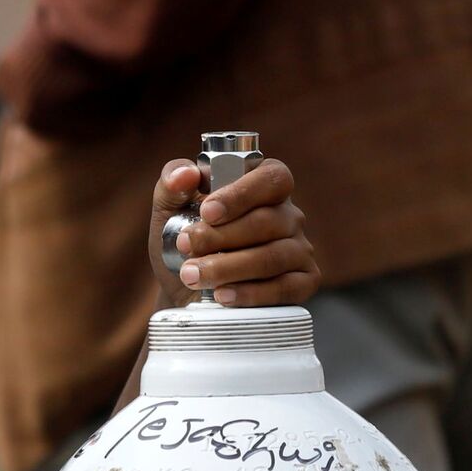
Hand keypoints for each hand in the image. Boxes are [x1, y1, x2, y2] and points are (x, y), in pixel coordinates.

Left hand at [147, 155, 319, 308]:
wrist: (183, 291)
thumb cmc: (183, 243)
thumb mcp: (169, 209)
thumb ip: (172, 182)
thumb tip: (184, 175)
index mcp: (263, 186)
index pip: (272, 177)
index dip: (241, 194)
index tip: (207, 212)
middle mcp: (288, 215)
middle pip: (267, 221)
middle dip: (221, 236)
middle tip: (186, 247)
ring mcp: (299, 249)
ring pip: (273, 256)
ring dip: (228, 267)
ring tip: (193, 275)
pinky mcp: (302, 282)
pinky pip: (285, 288)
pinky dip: (251, 293)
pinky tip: (223, 295)